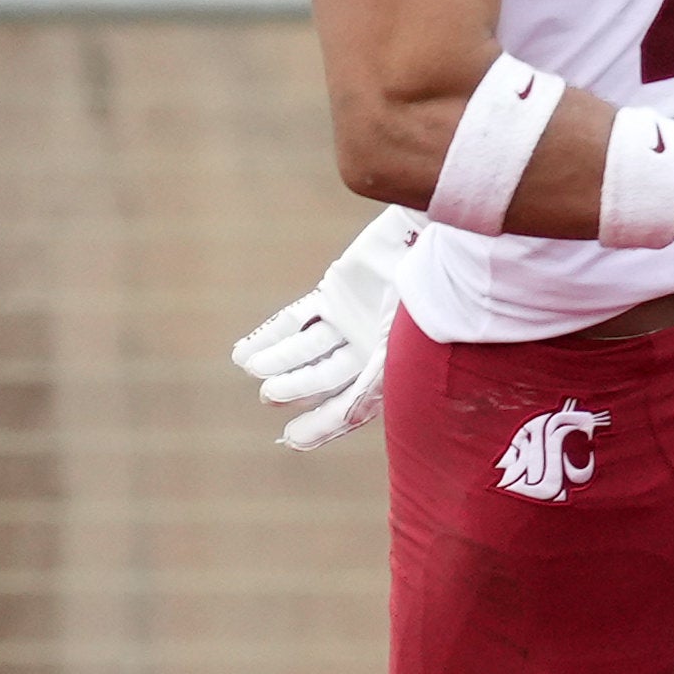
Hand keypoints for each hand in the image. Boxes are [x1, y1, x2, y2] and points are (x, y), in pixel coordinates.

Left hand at [231, 206, 419, 450]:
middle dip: (297, 388)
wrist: (429, 236)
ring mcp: (350, 320)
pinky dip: (270, 336)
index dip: (324, 424)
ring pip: (306, 350)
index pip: (352, 405)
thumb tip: (349, 416)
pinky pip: (295, 320)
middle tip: (269, 396)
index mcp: (392, 368)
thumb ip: (375, 380)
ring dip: (279, 361)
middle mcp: (368, 349)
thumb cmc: (424, 292)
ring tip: (252, 367)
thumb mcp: (402, 343)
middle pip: (325, 378)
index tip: (293, 437)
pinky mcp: (334, 293)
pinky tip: (244, 353)